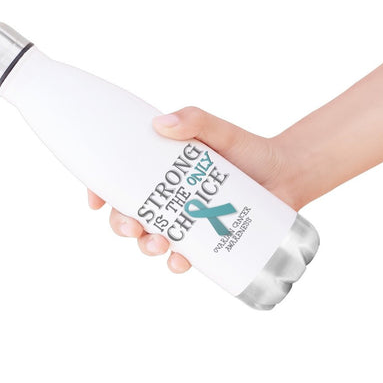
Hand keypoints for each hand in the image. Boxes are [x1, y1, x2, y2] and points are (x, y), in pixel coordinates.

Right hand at [87, 106, 293, 272]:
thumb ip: (195, 120)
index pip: (121, 177)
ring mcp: (187, 219)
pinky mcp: (206, 240)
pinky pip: (183, 257)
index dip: (101, 189)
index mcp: (163, 167)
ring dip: (145, 246)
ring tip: (159, 245)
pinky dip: (176, 263)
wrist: (287, 175)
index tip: (95, 198)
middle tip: (131, 225)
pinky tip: (180, 261)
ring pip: (151, 238)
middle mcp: (170, 195)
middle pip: (130, 212)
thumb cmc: (250, 150)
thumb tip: (160, 124)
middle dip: (121, 223)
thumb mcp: (221, 130)